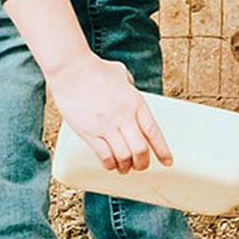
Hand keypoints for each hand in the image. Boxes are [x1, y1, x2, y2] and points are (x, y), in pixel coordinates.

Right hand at [47, 54, 172, 173]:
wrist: (71, 69)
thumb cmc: (95, 69)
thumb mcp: (121, 73)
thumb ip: (129, 84)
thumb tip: (130, 89)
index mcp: (136, 103)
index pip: (154, 132)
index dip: (162, 150)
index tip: (168, 162)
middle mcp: (124, 117)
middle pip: (140, 150)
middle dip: (143, 163)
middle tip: (140, 167)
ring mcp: (106, 125)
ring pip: (123, 156)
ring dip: (126, 167)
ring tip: (124, 169)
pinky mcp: (88, 132)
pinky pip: (104, 155)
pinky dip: (109, 164)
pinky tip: (110, 164)